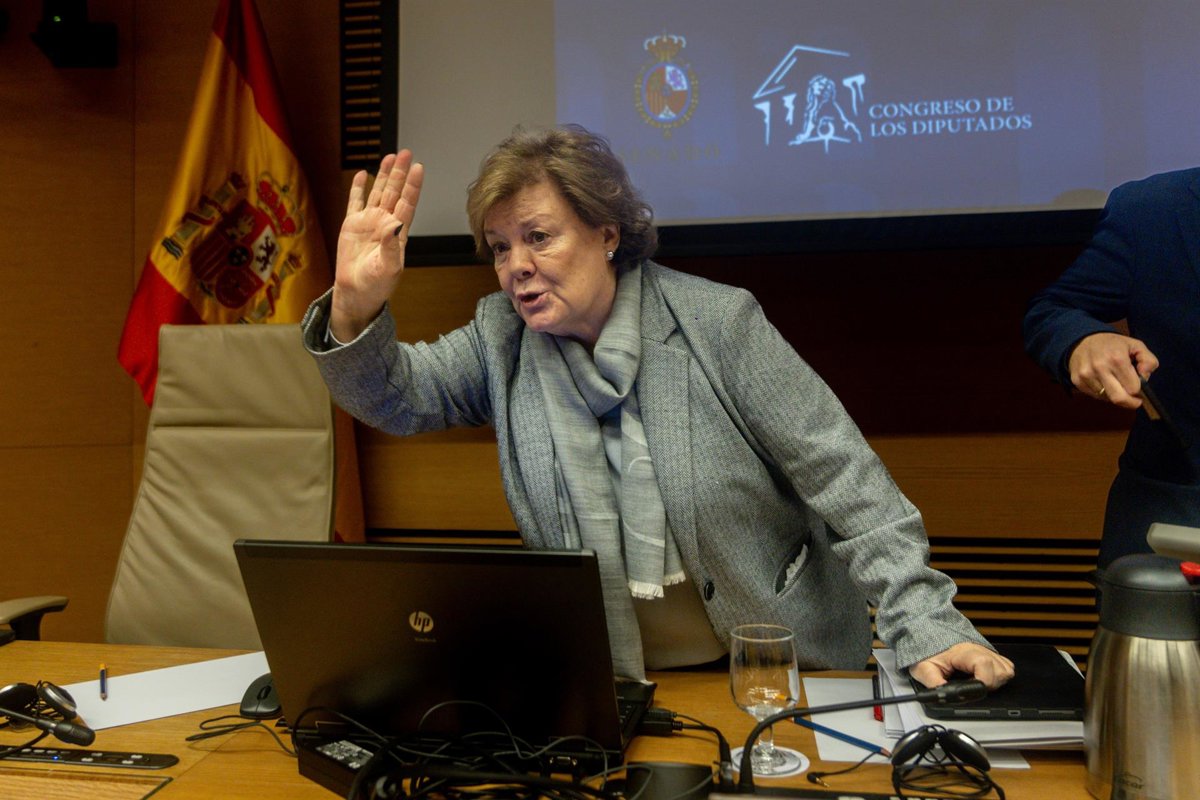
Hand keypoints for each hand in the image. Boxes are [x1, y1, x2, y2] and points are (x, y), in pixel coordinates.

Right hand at [330, 151, 423, 341]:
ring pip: (378, 193)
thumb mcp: (389, 268)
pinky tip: (364, 174)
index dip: (413, 185)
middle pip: (395, 192)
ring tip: (390, 157)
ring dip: (384, 176)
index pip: (408, 203)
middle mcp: (385, 223)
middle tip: (406, 153)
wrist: (356, 293)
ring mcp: (369, 222)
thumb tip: (395, 223)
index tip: (419, 168)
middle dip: (400, 173)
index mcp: (398, 233)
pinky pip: (355, 201)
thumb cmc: (376, 285)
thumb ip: (392, 246)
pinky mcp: (351, 225)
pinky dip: (358, 188)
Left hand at [908, 642, 1014, 689]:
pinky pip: (1006, 668)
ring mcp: (988, 651)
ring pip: (1006, 670)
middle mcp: (979, 649)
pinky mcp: (993, 656)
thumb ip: (933, 682)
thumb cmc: (929, 653)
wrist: (931, 637)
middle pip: (1000, 670)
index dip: (983, 681)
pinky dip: (998, 676)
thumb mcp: (924, 669)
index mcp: (963, 652)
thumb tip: (942, 694)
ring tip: (977, 683)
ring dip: (995, 681)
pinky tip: (983, 678)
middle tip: (972, 687)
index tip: (974, 689)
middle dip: (989, 685)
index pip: (984, 663)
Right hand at [1067, 331, 1158, 408]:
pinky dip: (1103, 393)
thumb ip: (1148, 361)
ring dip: (1114, 395)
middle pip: (1119, 399)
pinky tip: (1104, 382)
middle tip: (1134, 400)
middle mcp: (1100, 368)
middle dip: (1130, 402)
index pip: (1133, 388)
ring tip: (1115, 383)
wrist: (1082, 340)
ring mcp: (1086, 376)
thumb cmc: (1113, 344)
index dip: (1139, 389)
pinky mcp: (1077, 381)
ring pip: (1107, 398)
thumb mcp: (1136, 345)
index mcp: (1117, 358)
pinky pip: (1095, 396)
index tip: (1139, 387)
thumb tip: (1145, 378)